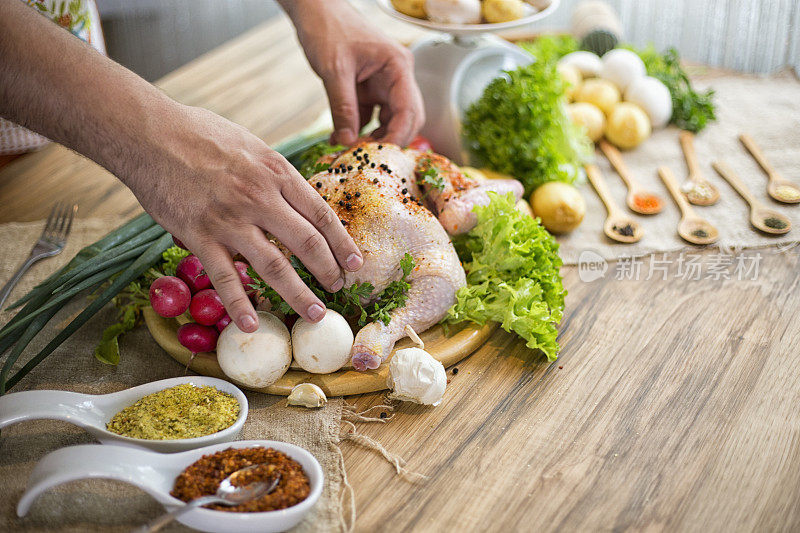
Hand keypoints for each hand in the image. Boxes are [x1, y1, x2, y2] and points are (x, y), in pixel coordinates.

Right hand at [128, 104, 362, 332]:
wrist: (149, 133)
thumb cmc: (201, 134)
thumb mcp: (253, 146)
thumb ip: (276, 176)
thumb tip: (297, 202)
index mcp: (277, 172)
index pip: (321, 215)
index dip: (343, 243)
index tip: (356, 262)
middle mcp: (260, 197)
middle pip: (306, 244)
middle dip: (329, 271)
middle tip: (339, 289)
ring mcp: (230, 220)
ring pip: (274, 266)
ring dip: (298, 294)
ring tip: (315, 314)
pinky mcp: (199, 236)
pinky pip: (225, 277)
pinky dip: (239, 304)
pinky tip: (251, 324)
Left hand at [286, 0, 424, 146]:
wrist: (315, 11)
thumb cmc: (328, 29)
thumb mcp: (334, 70)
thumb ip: (343, 108)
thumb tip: (347, 142)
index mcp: (398, 67)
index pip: (409, 109)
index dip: (398, 136)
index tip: (381, 155)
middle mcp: (397, 77)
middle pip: (407, 119)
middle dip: (390, 140)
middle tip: (368, 158)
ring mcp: (384, 85)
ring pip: (389, 121)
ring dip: (372, 138)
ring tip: (351, 151)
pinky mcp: (368, 90)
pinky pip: (369, 117)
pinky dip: (356, 130)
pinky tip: (339, 139)